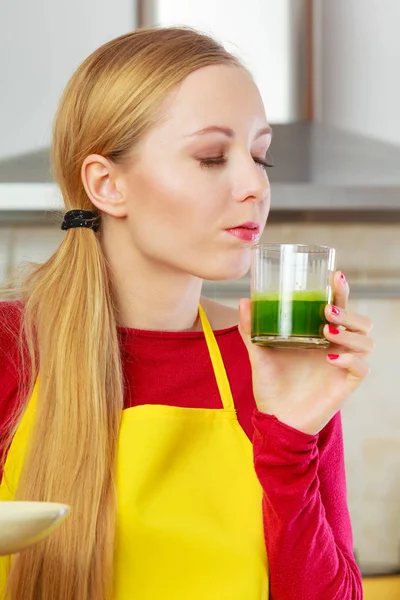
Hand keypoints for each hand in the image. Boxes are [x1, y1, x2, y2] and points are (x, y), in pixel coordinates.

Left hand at [238, 271, 374, 434]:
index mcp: (319, 335)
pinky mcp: (345, 385)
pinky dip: (351, 359)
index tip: (334, 275)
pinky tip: (331, 357)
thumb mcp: (258, 354)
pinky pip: (362, 368)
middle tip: (326, 310)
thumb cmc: (271, 385)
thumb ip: (251, 330)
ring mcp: (343, 365)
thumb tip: (244, 301)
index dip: (341, 290)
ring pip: (367, 341)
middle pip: (361, 321)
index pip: (339, 307)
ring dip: (351, 333)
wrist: (274, 419)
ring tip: (327, 331)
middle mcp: (336, 347)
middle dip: (348, 311)